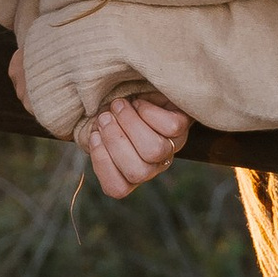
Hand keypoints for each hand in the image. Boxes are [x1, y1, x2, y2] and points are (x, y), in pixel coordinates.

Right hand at [76, 92, 190, 200]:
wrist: (145, 88)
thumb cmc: (118, 110)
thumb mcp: (101, 124)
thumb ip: (94, 134)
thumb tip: (94, 134)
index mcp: (130, 170)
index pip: (117, 188)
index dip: (102, 164)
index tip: (94, 135)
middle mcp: (153, 165)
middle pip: (137, 172)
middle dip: (115, 141)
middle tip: (104, 117)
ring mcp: (170, 146)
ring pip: (154, 150)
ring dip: (130, 124)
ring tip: (119, 106)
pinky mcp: (183, 126)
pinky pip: (171, 126)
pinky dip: (149, 111)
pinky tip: (139, 102)